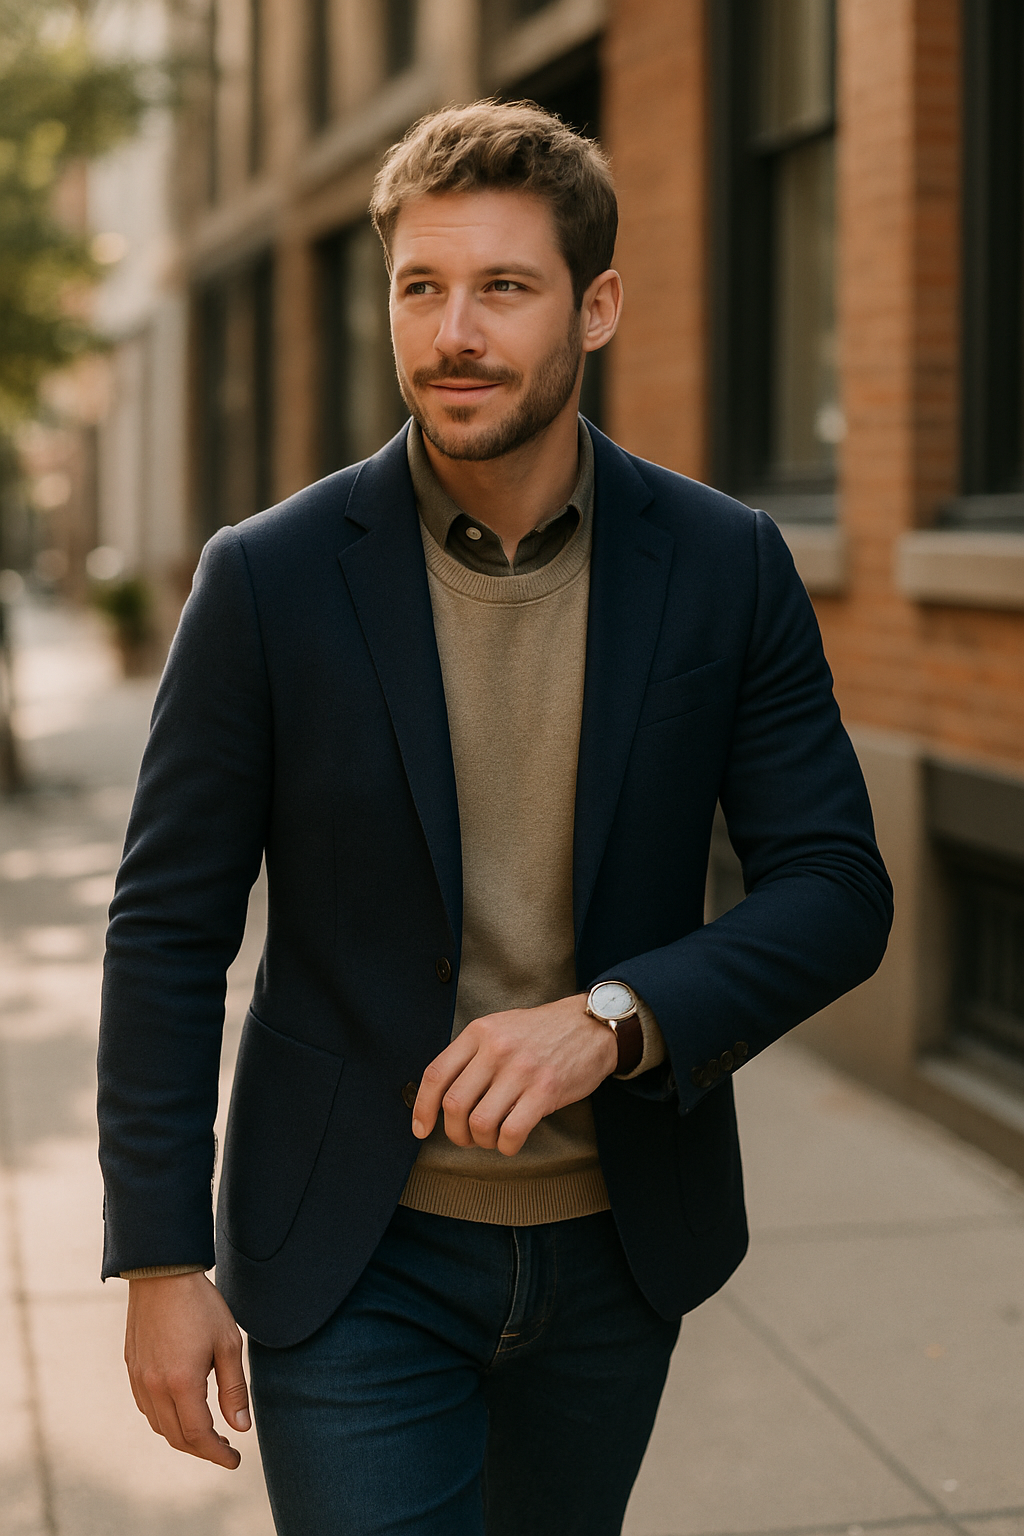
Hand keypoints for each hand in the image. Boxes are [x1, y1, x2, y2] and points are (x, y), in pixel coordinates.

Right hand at [125, 1271, 249, 1468]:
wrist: (161, 1273)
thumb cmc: (201, 1305)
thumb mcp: (228, 1343)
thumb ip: (234, 1389)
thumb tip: (241, 1428)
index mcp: (181, 1383)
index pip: (199, 1435)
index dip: (218, 1454)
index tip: (235, 1460)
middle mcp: (154, 1387)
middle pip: (178, 1437)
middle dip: (203, 1450)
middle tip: (226, 1450)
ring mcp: (139, 1379)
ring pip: (160, 1426)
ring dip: (183, 1437)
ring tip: (208, 1433)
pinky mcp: (131, 1369)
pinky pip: (147, 1408)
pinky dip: (166, 1419)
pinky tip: (183, 1410)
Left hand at [412, 993, 617, 1155]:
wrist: (591, 1025)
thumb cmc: (541, 1032)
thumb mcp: (500, 1027)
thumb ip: (471, 1054)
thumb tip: (440, 1095)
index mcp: (479, 1032)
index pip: (436, 1075)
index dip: (422, 1108)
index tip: (421, 1130)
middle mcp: (496, 1049)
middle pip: (454, 1104)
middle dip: (454, 1133)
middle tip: (465, 1138)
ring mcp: (521, 1070)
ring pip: (480, 1123)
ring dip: (481, 1142)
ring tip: (491, 1138)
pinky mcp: (545, 1091)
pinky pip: (511, 1132)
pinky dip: (506, 1146)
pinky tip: (511, 1141)